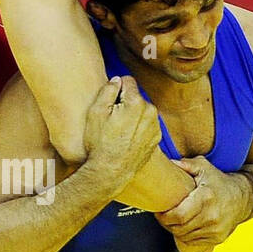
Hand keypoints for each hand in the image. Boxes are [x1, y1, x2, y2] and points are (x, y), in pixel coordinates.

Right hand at [82, 76, 160, 190]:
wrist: (111, 171)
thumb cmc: (100, 143)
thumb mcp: (96, 113)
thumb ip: (108, 90)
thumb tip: (117, 80)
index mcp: (136, 102)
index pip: (128, 81)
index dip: (116, 89)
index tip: (110, 101)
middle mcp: (150, 111)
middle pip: (136, 97)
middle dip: (125, 103)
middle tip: (112, 119)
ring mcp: (155, 126)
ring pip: (142, 111)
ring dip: (133, 116)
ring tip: (119, 131)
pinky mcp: (156, 138)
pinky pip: (147, 125)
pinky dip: (139, 128)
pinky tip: (126, 138)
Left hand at [154, 157, 249, 251]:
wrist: (243, 196)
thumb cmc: (217, 180)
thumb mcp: (203, 167)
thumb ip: (185, 165)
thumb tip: (169, 163)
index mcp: (206, 198)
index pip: (178, 216)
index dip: (164, 217)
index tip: (158, 212)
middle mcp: (212, 217)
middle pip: (179, 229)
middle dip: (167, 225)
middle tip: (161, 218)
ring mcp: (215, 230)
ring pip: (185, 240)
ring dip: (174, 234)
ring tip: (169, 225)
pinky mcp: (217, 239)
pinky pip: (194, 246)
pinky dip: (183, 243)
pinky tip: (174, 245)